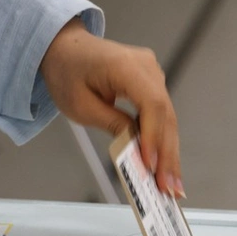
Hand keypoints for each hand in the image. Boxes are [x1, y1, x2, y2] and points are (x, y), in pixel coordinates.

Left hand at [41, 18, 183, 196]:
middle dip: (167, 154)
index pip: (151, 103)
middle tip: (169, 187)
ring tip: (171, 185)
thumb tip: (136, 149)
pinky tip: (166, 165)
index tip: (150, 165)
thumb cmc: (67, 72)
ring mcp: (153, 73)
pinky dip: (162, 140)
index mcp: (125, 65)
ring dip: (169, 152)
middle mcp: (146, 66)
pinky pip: (161, 114)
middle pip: (165, 114)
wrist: (66, 48)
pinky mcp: (152, 83)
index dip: (153, 136)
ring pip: (168, 118)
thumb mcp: (81, 105)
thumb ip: (112, 125)